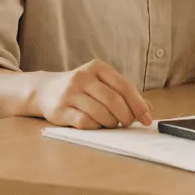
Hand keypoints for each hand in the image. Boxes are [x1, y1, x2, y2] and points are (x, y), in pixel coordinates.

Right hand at [34, 60, 152, 129]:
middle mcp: (83, 77)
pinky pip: (85, 122)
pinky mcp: (60, 109)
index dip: (138, 104)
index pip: (124, 86)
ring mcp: (70, 92)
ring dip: (111, 123)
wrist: (45, 90)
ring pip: (100, 113)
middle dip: (126, 116)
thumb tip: (149, 110)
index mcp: (97, 67)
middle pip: (113, 100)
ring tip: (111, 123)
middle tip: (129, 124)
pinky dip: (96, 127)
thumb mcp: (102, 84)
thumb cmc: (81, 89)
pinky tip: (96, 125)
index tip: (147, 118)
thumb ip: (124, 94)